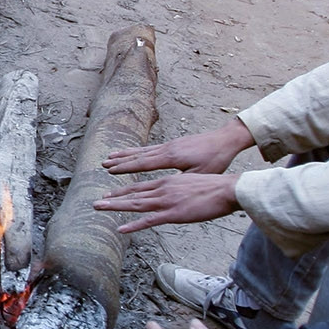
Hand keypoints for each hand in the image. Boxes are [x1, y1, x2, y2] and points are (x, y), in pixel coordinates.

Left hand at [93, 172, 239, 233]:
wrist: (228, 189)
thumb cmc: (216, 188)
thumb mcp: (193, 183)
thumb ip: (180, 190)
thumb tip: (176, 197)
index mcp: (168, 182)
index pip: (141, 186)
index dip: (124, 190)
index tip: (111, 193)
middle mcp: (163, 189)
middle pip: (133, 194)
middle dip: (113, 198)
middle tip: (97, 202)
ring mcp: (167, 201)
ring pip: (135, 204)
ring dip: (116, 207)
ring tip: (99, 208)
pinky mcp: (173, 214)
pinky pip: (148, 221)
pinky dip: (133, 224)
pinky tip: (120, 228)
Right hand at [103, 118, 254, 175]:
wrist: (226, 139)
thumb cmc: (216, 159)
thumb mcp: (201, 174)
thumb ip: (182, 181)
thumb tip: (168, 189)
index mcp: (172, 157)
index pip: (144, 163)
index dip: (126, 168)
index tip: (111, 171)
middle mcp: (167, 149)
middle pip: (138, 156)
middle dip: (120, 161)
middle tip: (103, 165)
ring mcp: (169, 145)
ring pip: (142, 150)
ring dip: (125, 155)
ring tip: (110, 157)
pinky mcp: (173, 144)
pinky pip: (150, 148)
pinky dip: (137, 151)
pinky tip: (132, 154)